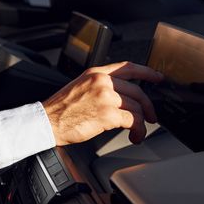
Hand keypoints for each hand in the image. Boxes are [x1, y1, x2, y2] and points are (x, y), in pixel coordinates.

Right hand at [43, 61, 162, 145]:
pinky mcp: (107, 114)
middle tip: (151, 116)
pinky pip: (133, 121)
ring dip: (142, 123)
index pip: (128, 67)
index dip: (146, 72)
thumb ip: (99, 87)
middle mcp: (102, 82)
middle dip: (148, 106)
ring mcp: (105, 97)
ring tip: (137, 132)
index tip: (157, 78)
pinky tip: (133, 136)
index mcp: (95, 73)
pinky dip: (137, 131)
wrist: (47, 121)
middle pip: (137, 90)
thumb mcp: (80, 88)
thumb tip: (120, 97)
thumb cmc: (60, 110)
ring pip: (137, 107)